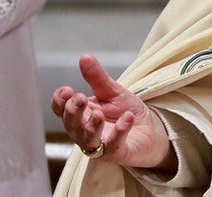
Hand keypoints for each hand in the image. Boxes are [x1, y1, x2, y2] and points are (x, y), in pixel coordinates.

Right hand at [52, 54, 175, 168]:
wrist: (151, 131)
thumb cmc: (126, 112)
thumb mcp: (113, 91)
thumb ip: (97, 78)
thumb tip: (85, 57)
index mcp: (81, 113)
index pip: (62, 109)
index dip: (60, 101)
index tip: (66, 90)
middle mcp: (84, 131)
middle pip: (71, 124)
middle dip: (73, 111)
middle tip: (80, 98)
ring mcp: (99, 144)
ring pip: (88, 139)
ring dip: (92, 126)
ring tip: (99, 114)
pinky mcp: (117, 153)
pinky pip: (113, 146)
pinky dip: (119, 132)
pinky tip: (127, 119)